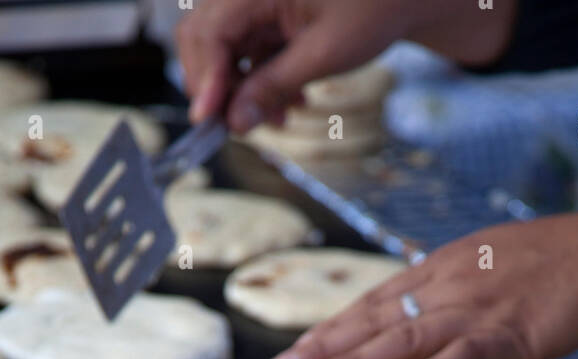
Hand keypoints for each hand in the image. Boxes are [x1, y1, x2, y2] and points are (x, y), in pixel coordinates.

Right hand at [176, 0, 516, 132]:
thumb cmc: (372, 9)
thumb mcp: (323, 54)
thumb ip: (273, 86)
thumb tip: (235, 123)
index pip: (209, 32)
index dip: (204, 79)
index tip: (208, 121)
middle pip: (204, 40)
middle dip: (218, 89)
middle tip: (240, 127)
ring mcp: (257, 2)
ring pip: (224, 52)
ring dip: (243, 92)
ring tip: (279, 120)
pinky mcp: (268, 16)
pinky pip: (248, 53)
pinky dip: (262, 82)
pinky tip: (290, 103)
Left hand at [268, 208, 577, 358]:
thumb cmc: (550, 263)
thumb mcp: (481, 267)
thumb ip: (443, 291)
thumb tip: (414, 314)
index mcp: (437, 273)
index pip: (371, 304)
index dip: (329, 329)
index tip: (294, 351)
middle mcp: (444, 289)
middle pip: (373, 320)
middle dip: (323, 347)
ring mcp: (474, 311)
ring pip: (404, 338)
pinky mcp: (507, 335)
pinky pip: (464, 355)